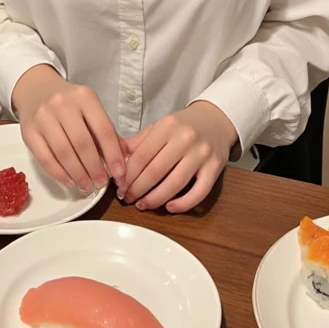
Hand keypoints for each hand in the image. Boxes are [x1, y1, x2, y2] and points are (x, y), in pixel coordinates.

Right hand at [12, 65, 125, 192]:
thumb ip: (106, 131)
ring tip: (87, 185)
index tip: (119, 173)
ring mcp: (43, 117)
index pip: (103, 129)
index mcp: (84, 96)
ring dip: (78, 174)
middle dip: (95, 168)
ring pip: (64, 152)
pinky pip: (45, 158)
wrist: (36, 90)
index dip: (113, 154)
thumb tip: (122, 161)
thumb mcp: (90, 107)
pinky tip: (70, 181)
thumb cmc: (69, 103)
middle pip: (82, 143)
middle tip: (101, 183)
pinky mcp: (28, 131)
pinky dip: (59, 174)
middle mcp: (62, 104)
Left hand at [120, 101, 237, 213]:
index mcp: (168, 126)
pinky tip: (169, 207)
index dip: (127, 175)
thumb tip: (112, 159)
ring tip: (143, 205)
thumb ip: (137, 143)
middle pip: (155, 171)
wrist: (216, 120)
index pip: (142, 156)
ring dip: (155, 199)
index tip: (119, 187)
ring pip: (175, 183)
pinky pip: (199, 192)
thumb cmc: (183, 126)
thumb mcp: (159, 127)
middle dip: (137, 189)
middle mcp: (186, 138)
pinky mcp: (216, 168)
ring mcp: (202, 154)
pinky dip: (183, 204)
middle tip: (127, 198)